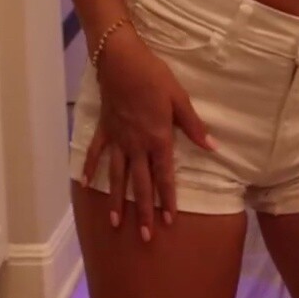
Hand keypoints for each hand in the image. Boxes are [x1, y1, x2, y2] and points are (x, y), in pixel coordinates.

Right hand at [80, 26, 215, 239]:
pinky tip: (86, 184)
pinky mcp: (104, 129)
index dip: (167, 199)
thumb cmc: (154, 77)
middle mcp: (136, 145)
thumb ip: (193, 126)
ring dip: (117, 200)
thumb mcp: (179, 99)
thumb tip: (212, 147)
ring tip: (116, 223)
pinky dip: (90, 168)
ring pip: (117, 176)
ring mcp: (118, 139)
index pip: (164, 176)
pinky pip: (96, 152)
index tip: (169, 221)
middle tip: (145, 236)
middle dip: (143, 211)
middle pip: (140, 184)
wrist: (121, 60)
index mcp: (157, 139)